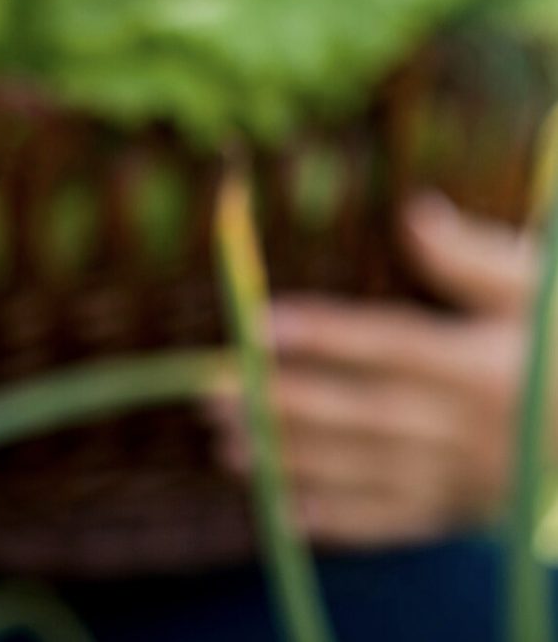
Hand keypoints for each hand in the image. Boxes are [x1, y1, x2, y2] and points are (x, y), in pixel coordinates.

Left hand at [205, 192, 537, 547]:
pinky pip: (396, 523)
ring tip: (226, 447)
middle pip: (364, 413)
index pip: (391, 346)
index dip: (325, 335)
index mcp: (484, 366)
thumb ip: (472, 258)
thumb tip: (413, 211)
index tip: (258, 323)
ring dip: (294, 463)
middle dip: (284, 404)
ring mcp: (467, 477)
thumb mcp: (535, 289)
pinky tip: (282, 512)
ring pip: (369, 471)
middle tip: (210, 392)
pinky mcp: (463, 511)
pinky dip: (339, 521)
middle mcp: (472, 428)